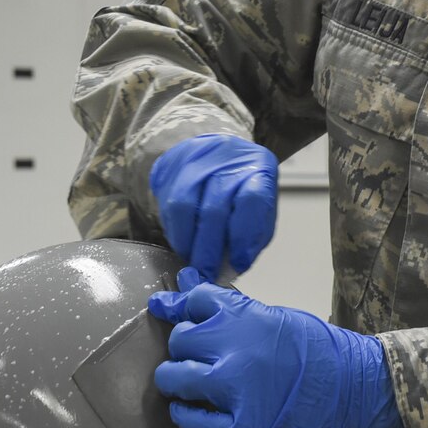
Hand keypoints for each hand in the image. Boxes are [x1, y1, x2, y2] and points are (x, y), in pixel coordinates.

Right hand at [147, 134, 278, 280]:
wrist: (219, 154)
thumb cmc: (243, 188)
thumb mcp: (261, 210)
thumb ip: (251, 238)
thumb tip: (233, 266)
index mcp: (257, 168)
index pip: (252, 200)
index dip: (243, 236)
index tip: (238, 263)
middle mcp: (226, 158)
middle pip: (214, 208)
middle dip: (209, 249)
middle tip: (207, 273)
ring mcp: (194, 159)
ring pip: (183, 206)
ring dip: (186, 242)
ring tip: (192, 260)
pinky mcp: (170, 165)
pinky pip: (166, 204)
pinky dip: (174, 231)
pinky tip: (183, 242)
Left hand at [147, 269, 401, 427]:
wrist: (356, 388)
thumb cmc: (318, 349)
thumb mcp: (274, 316)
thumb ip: (229, 308)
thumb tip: (183, 285)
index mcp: (244, 315)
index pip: (193, 302)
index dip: (192, 314)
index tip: (197, 324)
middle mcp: (233, 347)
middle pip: (179, 340)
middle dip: (186, 349)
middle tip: (203, 359)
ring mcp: (234, 389)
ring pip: (173, 378)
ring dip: (177, 381)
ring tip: (193, 386)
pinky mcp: (240, 426)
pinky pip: (191, 421)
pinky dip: (185, 416)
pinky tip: (193, 411)